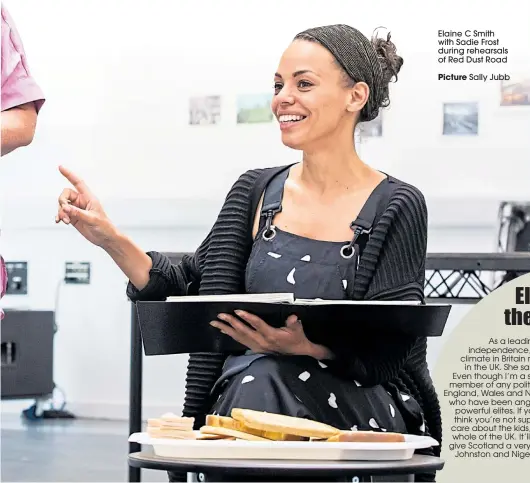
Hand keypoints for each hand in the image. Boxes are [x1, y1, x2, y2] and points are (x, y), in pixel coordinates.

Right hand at [55, 165, 117, 247]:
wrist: (106, 238)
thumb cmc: (104, 227)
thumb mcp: (91, 219)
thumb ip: (78, 213)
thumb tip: (66, 208)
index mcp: (89, 198)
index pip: (78, 183)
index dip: (69, 174)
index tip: (61, 167)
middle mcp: (82, 202)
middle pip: (65, 194)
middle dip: (62, 202)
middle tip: (65, 211)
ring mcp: (77, 209)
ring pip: (62, 205)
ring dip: (61, 212)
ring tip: (66, 221)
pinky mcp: (74, 217)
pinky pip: (62, 213)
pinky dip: (59, 216)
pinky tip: (59, 221)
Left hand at [210, 310, 333, 358]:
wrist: (298, 353)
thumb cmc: (297, 339)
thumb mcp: (298, 330)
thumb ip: (293, 323)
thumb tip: (293, 317)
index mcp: (271, 335)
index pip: (257, 325)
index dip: (247, 317)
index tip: (237, 311)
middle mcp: (262, 342)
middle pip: (243, 331)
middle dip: (231, 322)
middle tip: (220, 315)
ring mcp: (257, 346)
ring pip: (239, 337)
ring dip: (227, 329)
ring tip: (216, 322)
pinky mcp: (255, 348)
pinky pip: (240, 341)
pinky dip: (231, 335)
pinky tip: (224, 330)